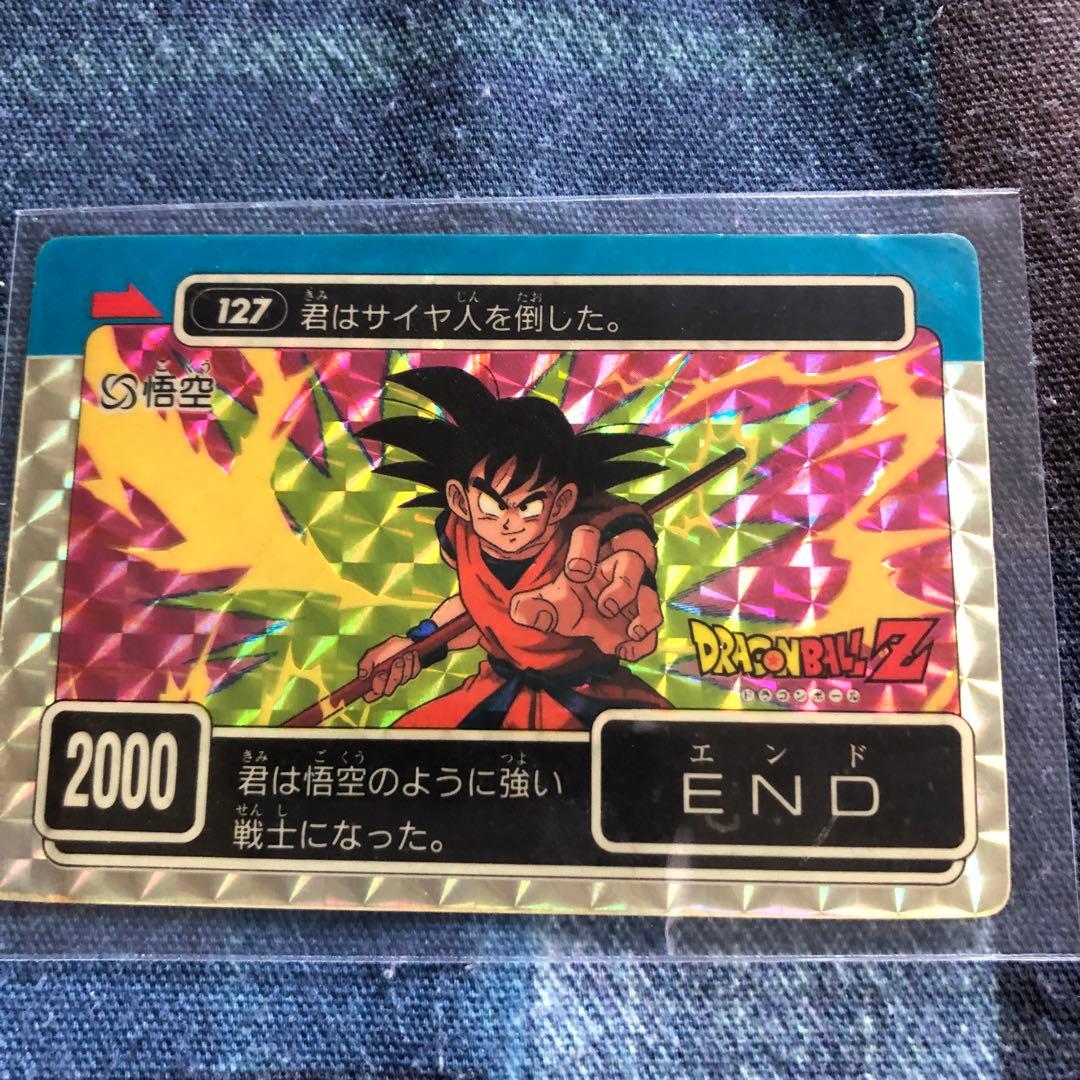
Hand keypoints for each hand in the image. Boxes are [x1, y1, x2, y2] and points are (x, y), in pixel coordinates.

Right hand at [357, 636, 420, 701]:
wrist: (403, 641)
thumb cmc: (385, 649)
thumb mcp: (372, 655)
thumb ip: (365, 665)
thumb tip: (363, 677)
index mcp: (374, 682)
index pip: (370, 696)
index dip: (375, 689)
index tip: (381, 674)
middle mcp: (387, 685)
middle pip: (388, 691)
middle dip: (393, 676)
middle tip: (396, 661)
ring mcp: (400, 681)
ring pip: (402, 681)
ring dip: (404, 666)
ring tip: (404, 655)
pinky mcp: (412, 675)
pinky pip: (413, 673)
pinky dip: (412, 663)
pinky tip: (410, 654)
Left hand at [509, 524, 662, 660]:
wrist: (590, 627)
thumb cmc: (572, 604)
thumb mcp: (551, 606)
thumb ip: (533, 606)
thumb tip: (516, 610)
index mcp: (590, 556)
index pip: (590, 537)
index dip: (585, 550)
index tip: (576, 574)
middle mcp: (617, 568)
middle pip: (632, 558)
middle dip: (623, 584)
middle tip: (606, 606)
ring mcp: (636, 592)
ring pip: (649, 589)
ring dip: (644, 611)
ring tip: (631, 630)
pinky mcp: (644, 617)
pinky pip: (653, 622)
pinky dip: (644, 638)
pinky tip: (627, 649)